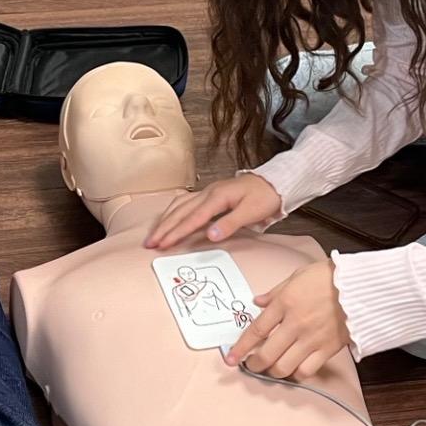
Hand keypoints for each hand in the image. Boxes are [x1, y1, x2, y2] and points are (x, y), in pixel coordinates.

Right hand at [144, 174, 282, 250]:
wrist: (275, 182)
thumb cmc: (265, 197)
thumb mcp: (252, 212)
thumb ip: (230, 224)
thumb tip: (210, 236)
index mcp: (218, 197)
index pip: (192, 218)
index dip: (176, 232)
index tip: (163, 243)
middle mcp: (208, 192)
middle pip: (180, 212)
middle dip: (163, 228)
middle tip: (150, 243)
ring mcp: (207, 192)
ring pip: (179, 206)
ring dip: (165, 220)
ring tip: (154, 235)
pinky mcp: (209, 194)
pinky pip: (185, 202)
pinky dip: (173, 211)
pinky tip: (168, 218)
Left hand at [225, 261, 349, 379]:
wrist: (362, 287)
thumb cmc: (329, 278)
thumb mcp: (296, 276)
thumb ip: (275, 292)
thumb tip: (257, 302)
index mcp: (284, 304)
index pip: (255, 331)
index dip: (240, 348)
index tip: (231, 359)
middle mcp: (295, 324)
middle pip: (266, 354)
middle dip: (254, 364)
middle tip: (251, 365)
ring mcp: (311, 339)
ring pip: (284, 367)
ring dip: (273, 371)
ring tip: (271, 368)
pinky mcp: (327, 349)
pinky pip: (306, 371)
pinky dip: (296, 374)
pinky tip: (293, 369)